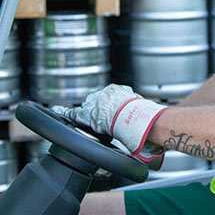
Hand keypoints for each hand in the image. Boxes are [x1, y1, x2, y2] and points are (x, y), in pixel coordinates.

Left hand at [52, 84, 168, 161]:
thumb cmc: (141, 115)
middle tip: (105, 120)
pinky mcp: (85, 114)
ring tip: (90, 122)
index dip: (110, 106)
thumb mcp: (144, 109)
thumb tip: (156, 124)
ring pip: (87, 108)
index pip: (110, 97)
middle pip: (97, 101)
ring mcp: (93, 103)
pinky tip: (57, 112)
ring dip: (88, 116)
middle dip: (98, 110)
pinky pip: (72, 113)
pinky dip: (64, 113)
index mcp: (117, 90)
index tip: (112, 112)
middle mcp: (104, 93)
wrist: (130, 116)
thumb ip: (143, 113)